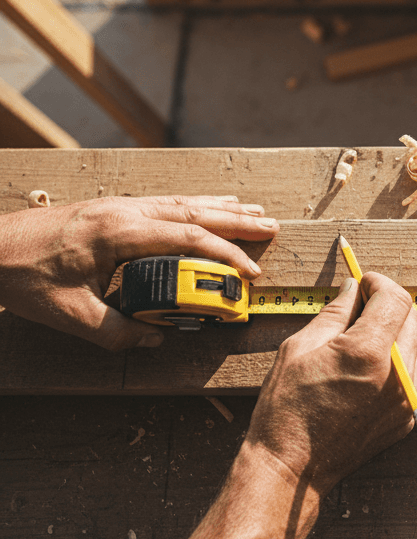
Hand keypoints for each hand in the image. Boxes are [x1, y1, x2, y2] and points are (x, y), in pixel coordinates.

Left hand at [0, 195, 278, 349]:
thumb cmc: (22, 277)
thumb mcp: (70, 315)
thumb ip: (118, 332)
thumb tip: (157, 337)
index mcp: (118, 232)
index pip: (187, 238)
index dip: (224, 254)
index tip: (249, 273)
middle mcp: (123, 210)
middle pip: (193, 210)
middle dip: (236, 219)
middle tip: (271, 225)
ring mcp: (116, 205)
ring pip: (180, 201)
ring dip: (219, 207)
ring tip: (252, 212)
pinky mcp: (109, 208)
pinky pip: (163, 202)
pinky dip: (193, 205)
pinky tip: (204, 207)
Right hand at [244, 272, 416, 496]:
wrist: (292, 468)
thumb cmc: (287, 410)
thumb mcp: (300, 348)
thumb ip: (334, 313)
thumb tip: (353, 289)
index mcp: (367, 353)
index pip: (395, 299)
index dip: (379, 283)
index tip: (364, 282)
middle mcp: (395, 376)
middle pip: (413, 318)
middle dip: (390, 303)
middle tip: (362, 302)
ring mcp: (404, 400)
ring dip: (398, 329)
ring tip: (365, 332)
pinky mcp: (405, 417)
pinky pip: (414, 373)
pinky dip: (400, 357)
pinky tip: (371, 361)